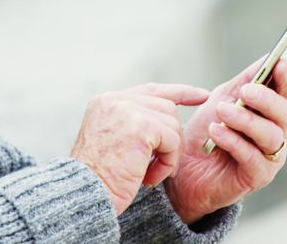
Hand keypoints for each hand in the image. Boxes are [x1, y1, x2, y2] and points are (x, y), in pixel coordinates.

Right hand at [71, 83, 208, 214]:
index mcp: (106, 101)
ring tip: (151, 173)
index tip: (201, 95)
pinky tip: (150, 177)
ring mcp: (128, 110)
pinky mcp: (141, 127)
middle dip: (172, 137)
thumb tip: (168, 118)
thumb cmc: (98, 179)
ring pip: (172, 123)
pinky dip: (168, 162)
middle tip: (163, 165)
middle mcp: (115, 100)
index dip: (179, 92)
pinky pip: (172, 140)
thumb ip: (133, 123)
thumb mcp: (111, 141)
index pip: (151, 90)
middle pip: (166, 107)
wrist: (85, 195)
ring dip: (169, 153)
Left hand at [164, 57, 286, 224]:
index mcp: (271, 112)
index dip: (286, 78)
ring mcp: (270, 156)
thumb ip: (242, 82)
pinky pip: (252, 156)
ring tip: (221, 111)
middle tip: (244, 91)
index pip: (286, 92)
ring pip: (270, 135)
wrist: (185, 168)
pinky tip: (215, 132)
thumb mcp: (221, 99)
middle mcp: (278, 133)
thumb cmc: (208, 131)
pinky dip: (233, 141)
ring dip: (245, 120)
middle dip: (266, 100)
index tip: (279, 64)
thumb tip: (266, 58)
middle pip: (284, 113)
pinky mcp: (258, 176)